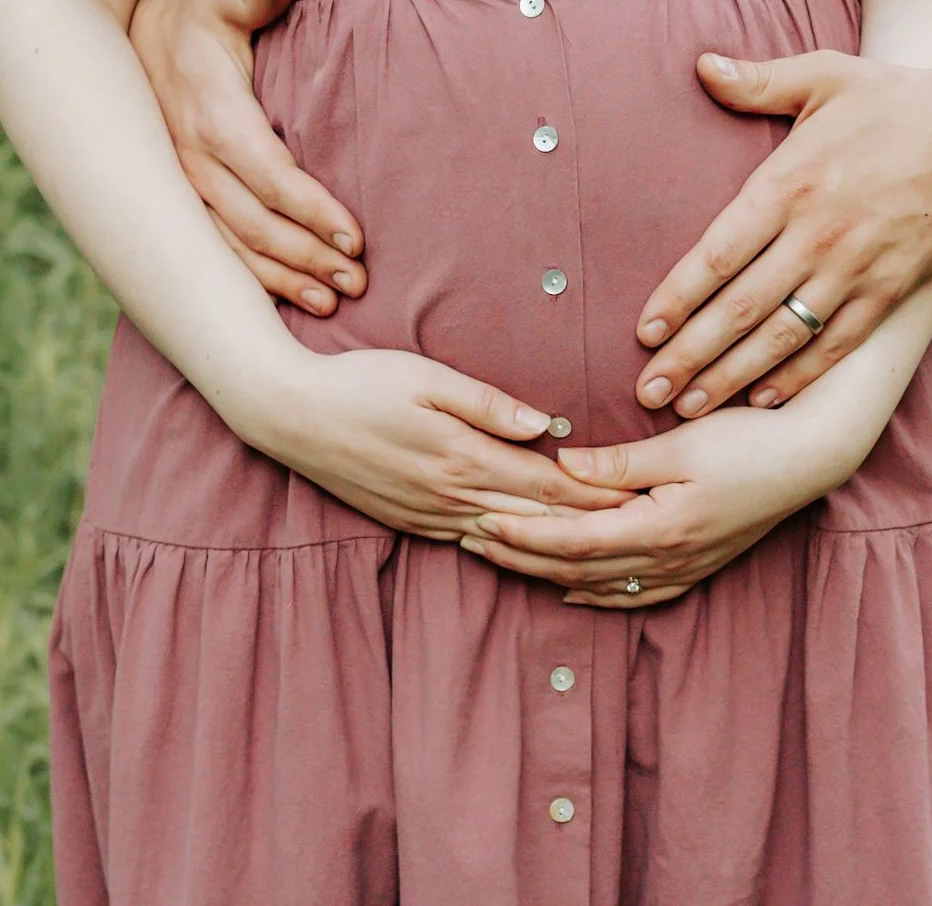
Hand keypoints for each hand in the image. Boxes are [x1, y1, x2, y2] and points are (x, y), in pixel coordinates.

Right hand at [131, 0, 367, 315]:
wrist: (144, 33)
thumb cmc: (203, 14)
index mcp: (212, 114)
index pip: (268, 172)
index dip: (311, 208)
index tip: (356, 236)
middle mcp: (193, 157)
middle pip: (255, 221)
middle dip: (307, 255)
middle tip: (358, 280)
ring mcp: (185, 183)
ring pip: (235, 245)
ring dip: (283, 278)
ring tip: (333, 300)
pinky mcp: (185, 196)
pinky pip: (218, 247)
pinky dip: (255, 278)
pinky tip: (292, 299)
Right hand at [230, 347, 634, 539]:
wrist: (289, 415)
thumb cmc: (358, 382)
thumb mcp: (425, 376)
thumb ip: (487, 403)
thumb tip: (543, 425)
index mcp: (462, 459)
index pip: (548, 485)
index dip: (597, 494)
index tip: (641, 498)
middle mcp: (449, 497)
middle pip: (536, 520)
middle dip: (590, 528)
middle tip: (642, 532)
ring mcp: (428, 515)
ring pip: (507, 540)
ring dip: (553, 548)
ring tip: (601, 552)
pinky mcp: (409, 522)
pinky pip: (471, 544)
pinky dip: (510, 551)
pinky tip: (532, 555)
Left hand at [456, 404, 870, 606]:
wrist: (812, 458)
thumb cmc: (751, 440)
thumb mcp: (683, 443)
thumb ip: (620, 462)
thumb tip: (561, 466)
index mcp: (660, 528)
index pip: (572, 540)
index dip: (522, 535)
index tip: (479, 522)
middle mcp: (668, 559)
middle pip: (576, 569)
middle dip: (520, 558)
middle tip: (471, 542)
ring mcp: (684, 568)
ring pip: (600, 586)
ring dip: (547, 575)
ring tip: (503, 561)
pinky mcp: (696, 566)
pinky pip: (634, 595)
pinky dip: (595, 594)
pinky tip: (572, 588)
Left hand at [633, 50, 931, 417]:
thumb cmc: (895, 102)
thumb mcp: (824, 75)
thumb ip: (758, 80)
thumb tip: (702, 65)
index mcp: (789, 184)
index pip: (718, 254)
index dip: (678, 297)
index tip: (644, 330)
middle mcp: (817, 236)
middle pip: (740, 309)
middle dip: (690, 355)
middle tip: (650, 390)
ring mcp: (855, 270)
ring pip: (782, 337)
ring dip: (732, 377)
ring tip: (690, 408)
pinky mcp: (888, 292)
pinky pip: (835, 346)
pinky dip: (798, 377)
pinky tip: (762, 400)